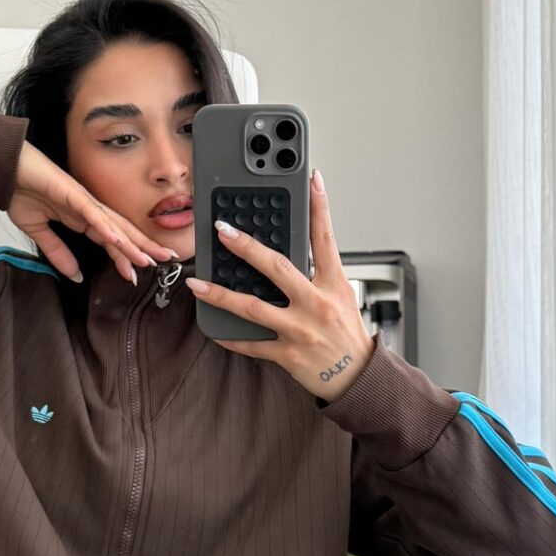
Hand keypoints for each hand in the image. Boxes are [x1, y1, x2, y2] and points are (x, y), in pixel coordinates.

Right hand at [8, 140, 176, 285]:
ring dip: (131, 242)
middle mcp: (87, 209)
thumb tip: (75, 275)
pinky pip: (92, 214)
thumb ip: (58, 252)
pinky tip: (118, 241)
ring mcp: (81, 201)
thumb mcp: (39, 231)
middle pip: (120, 232)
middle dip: (142, 247)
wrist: (4, 169)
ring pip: (112, 225)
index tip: (134, 276)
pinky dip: (105, 228)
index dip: (123, 258)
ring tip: (148, 258)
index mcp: (81, 218)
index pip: (109, 241)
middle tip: (164, 261)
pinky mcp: (71, 194)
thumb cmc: (19, 191)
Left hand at [185, 169, 375, 400]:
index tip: (311, 178)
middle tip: (223, 230)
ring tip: (198, 284)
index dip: (319, 205)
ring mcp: (300, 329)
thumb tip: (289, 255)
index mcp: (333, 283)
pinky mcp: (288, 354)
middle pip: (277, 267)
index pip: (325, 237)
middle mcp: (315, 303)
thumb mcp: (341, 296)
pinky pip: (251, 345)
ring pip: (253, 307)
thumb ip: (317, 275)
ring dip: (221, 294)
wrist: (357, 376)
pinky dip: (231, 337)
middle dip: (246, 247)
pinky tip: (213, 330)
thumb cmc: (348, 335)